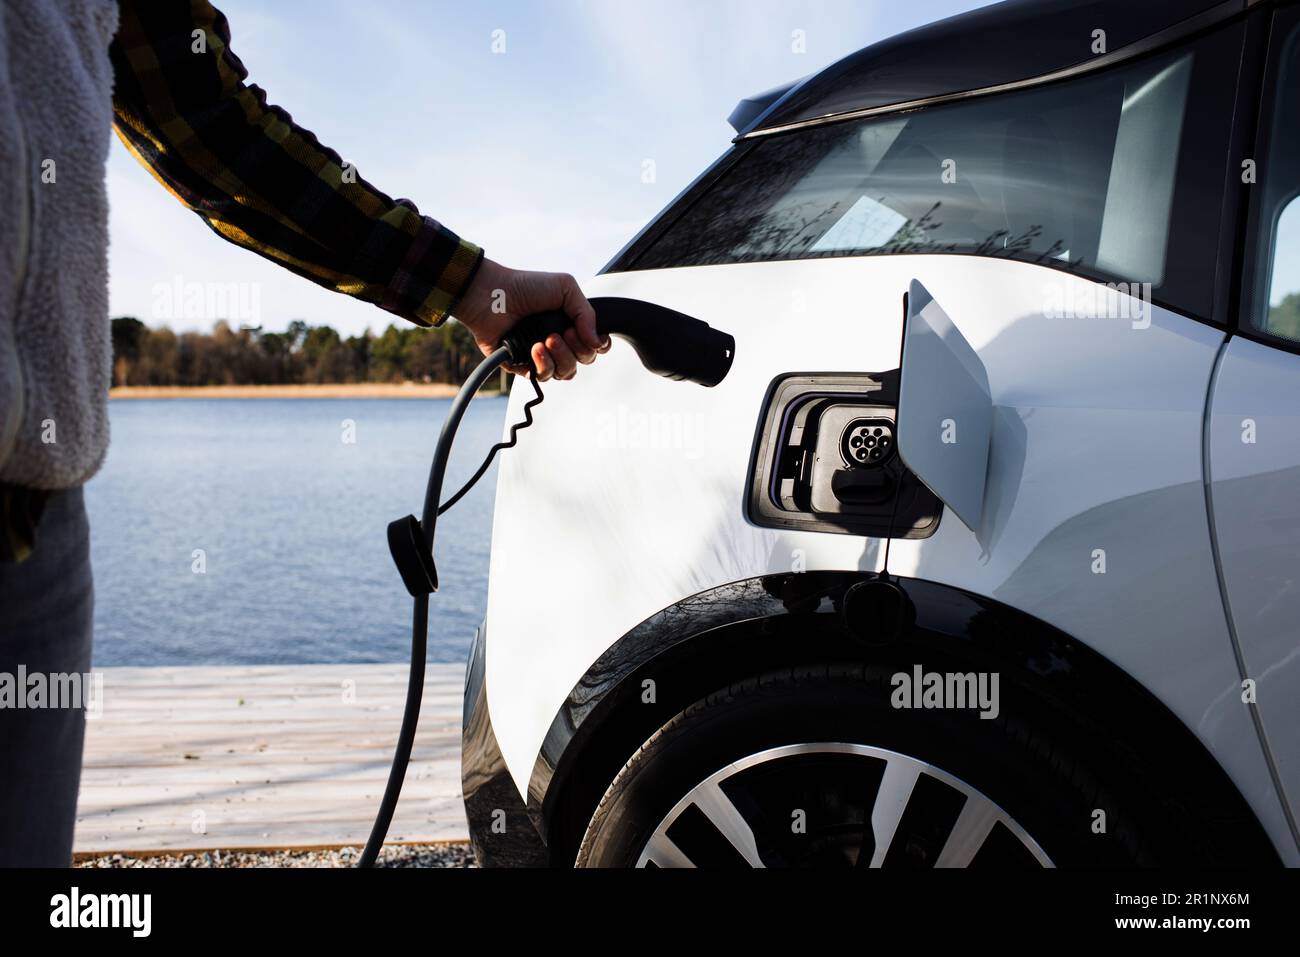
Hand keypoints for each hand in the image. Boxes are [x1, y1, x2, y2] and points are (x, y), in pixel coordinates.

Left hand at [454, 258, 609, 380]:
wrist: (492, 295)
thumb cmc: (525, 287)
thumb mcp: (566, 288)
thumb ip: (587, 313)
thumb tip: (597, 343)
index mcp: (571, 323)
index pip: (595, 345)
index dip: (597, 345)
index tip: (587, 335)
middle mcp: (559, 341)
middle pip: (583, 361)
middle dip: (577, 349)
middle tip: (562, 333)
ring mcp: (542, 355)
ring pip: (566, 373)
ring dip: (560, 357)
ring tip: (546, 340)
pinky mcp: (524, 366)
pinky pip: (542, 378)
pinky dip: (542, 365)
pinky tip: (534, 348)